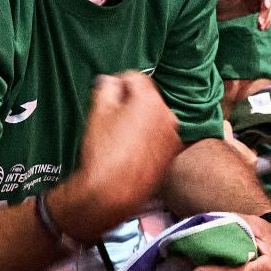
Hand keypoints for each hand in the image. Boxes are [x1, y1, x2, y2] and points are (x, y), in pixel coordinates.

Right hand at [64, 73, 184, 237]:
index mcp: (150, 100)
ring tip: (121, 137)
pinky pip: (159, 136)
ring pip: (155, 117)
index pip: (135, 77)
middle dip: (132, 102)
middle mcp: (168, 115)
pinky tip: (131, 150)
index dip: (118, 83)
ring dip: (141, 120)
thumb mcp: (98, 112)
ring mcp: (173, 136)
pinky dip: (148, 137)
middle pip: (148, 97)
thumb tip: (111, 82)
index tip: (109, 94)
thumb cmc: (103, 152)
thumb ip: (106, 88)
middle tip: (113, 117)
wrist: (112, 192)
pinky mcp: (172, 154)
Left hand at [219, 0, 270, 30]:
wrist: (211, 9)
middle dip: (267, 11)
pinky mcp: (254, 8)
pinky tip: (262, 28)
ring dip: (267, 18)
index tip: (265, 7)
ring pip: (268, 7)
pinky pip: (265, 14)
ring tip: (261, 27)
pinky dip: (266, 21)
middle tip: (260, 22)